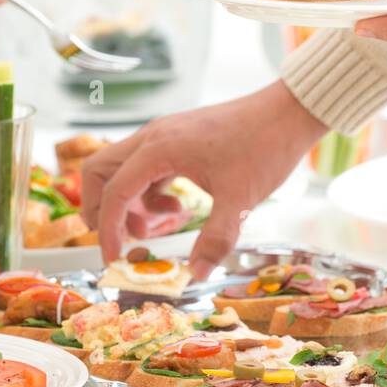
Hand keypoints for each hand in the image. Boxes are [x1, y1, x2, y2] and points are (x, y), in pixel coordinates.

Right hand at [81, 81, 323, 277]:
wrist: (287, 113)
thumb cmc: (265, 148)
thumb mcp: (241, 200)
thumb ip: (216, 238)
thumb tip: (196, 273)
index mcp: (160, 148)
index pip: (114, 192)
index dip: (107, 230)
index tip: (113, 260)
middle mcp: (153, 137)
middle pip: (99, 172)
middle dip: (102, 210)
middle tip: (124, 240)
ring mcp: (163, 136)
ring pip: (120, 169)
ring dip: (127, 203)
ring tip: (162, 226)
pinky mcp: (175, 139)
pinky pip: (143, 168)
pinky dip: (148, 193)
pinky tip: (179, 208)